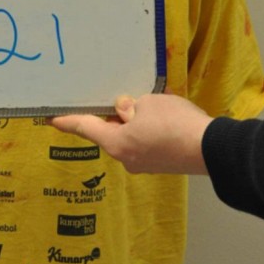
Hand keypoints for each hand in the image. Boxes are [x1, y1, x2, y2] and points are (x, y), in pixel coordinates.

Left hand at [50, 93, 211, 174]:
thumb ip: (130, 106)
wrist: (212, 148)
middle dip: (113, 117)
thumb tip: (124, 110)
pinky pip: (146, 143)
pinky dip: (148, 130)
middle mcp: (126, 158)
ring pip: (130, 137)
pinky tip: (162, 119)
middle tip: (119, 99)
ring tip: (150, 107)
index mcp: (116, 143)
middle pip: (109, 133)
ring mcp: (144, 164)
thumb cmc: (174, 123)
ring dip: (134, 123)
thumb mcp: (148, 104)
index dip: (67, 122)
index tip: (51, 119)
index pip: (85, 128)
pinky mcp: (160, 164)